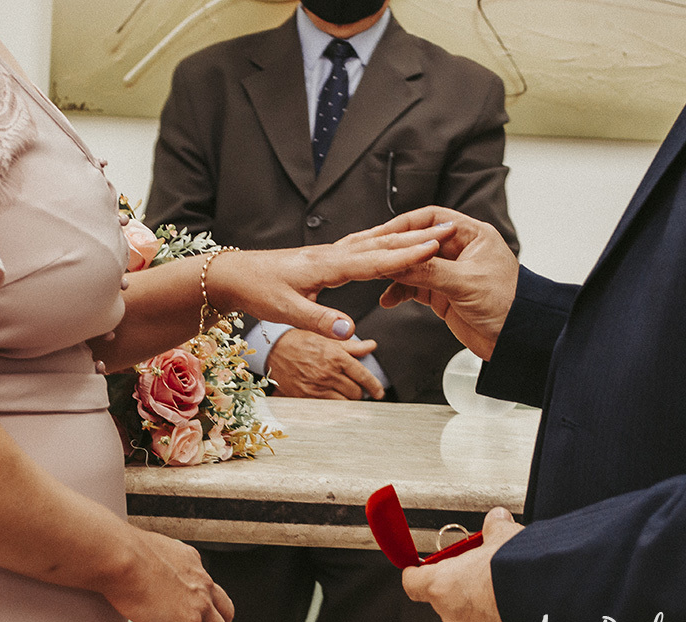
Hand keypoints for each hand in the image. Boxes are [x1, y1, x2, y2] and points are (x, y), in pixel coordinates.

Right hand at [104, 530, 233, 621]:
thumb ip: (150, 562)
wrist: (119, 556)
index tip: (199, 612)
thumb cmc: (121, 551)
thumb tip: (135, 566)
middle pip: (223, 610)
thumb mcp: (146, 549)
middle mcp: (200, 581)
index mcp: (190, 561)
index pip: (206, 585)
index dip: (206, 602)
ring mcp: (198, 605)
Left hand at [208, 223, 451, 341]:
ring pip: (376, 242)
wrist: (235, 275)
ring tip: (434, 229)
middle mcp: (333, 254)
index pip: (376, 260)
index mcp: (328, 265)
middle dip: (418, 236)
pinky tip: (393, 242)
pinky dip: (386, 242)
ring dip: (406, 236)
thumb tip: (349, 331)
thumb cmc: (258, 291)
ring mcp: (331, 253)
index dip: (407, 254)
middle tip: (450, 226)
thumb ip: (319, 321)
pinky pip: (364, 247)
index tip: (436, 246)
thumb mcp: (286, 311)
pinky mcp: (327, 257)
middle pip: (383, 244)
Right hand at [266, 328, 383, 399]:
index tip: (379, 392)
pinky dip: (333, 409)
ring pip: (343, 404)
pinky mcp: (305, 398)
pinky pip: (327, 410)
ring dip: (347, 402)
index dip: (374, 386)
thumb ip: (351, 346)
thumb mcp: (327, 338)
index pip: (363, 376)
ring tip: (345, 397)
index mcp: (336, 356)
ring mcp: (316, 387)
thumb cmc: (300, 341)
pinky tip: (333, 405)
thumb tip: (371, 346)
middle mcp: (328, 373)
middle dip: (358, 392)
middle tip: (355, 390)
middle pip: (355, 393)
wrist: (274, 349)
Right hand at [375, 207, 519, 360]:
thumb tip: (398, 261)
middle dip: (396, 250)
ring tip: (378, 279)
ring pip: (412, 266)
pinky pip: (414, 288)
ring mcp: (449, 273)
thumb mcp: (465, 283)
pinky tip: (389, 299)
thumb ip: (429, 271)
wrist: (517, 341)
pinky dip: (399, 293)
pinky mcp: (443, 294)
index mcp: (472, 236)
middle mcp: (459, 251)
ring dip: (395, 273)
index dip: (407, 225)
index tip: (384, 234)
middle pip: (418, 242)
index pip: (433, 219)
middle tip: (374, 256)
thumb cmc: (509, 305)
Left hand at [402, 507, 522, 621]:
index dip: (416, 573)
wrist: (548, 605)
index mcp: (443, 584)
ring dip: (482, 603)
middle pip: (445, 597)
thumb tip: (497, 519)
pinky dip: (501, 619)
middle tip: (480, 569)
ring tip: (505, 586)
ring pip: (470, 615)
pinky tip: (518, 604)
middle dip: (460, 583)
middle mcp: (452, 613)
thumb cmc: (515, 573)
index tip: (417, 568)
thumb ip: (494, 527)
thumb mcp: (503, 537)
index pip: (413, 582)